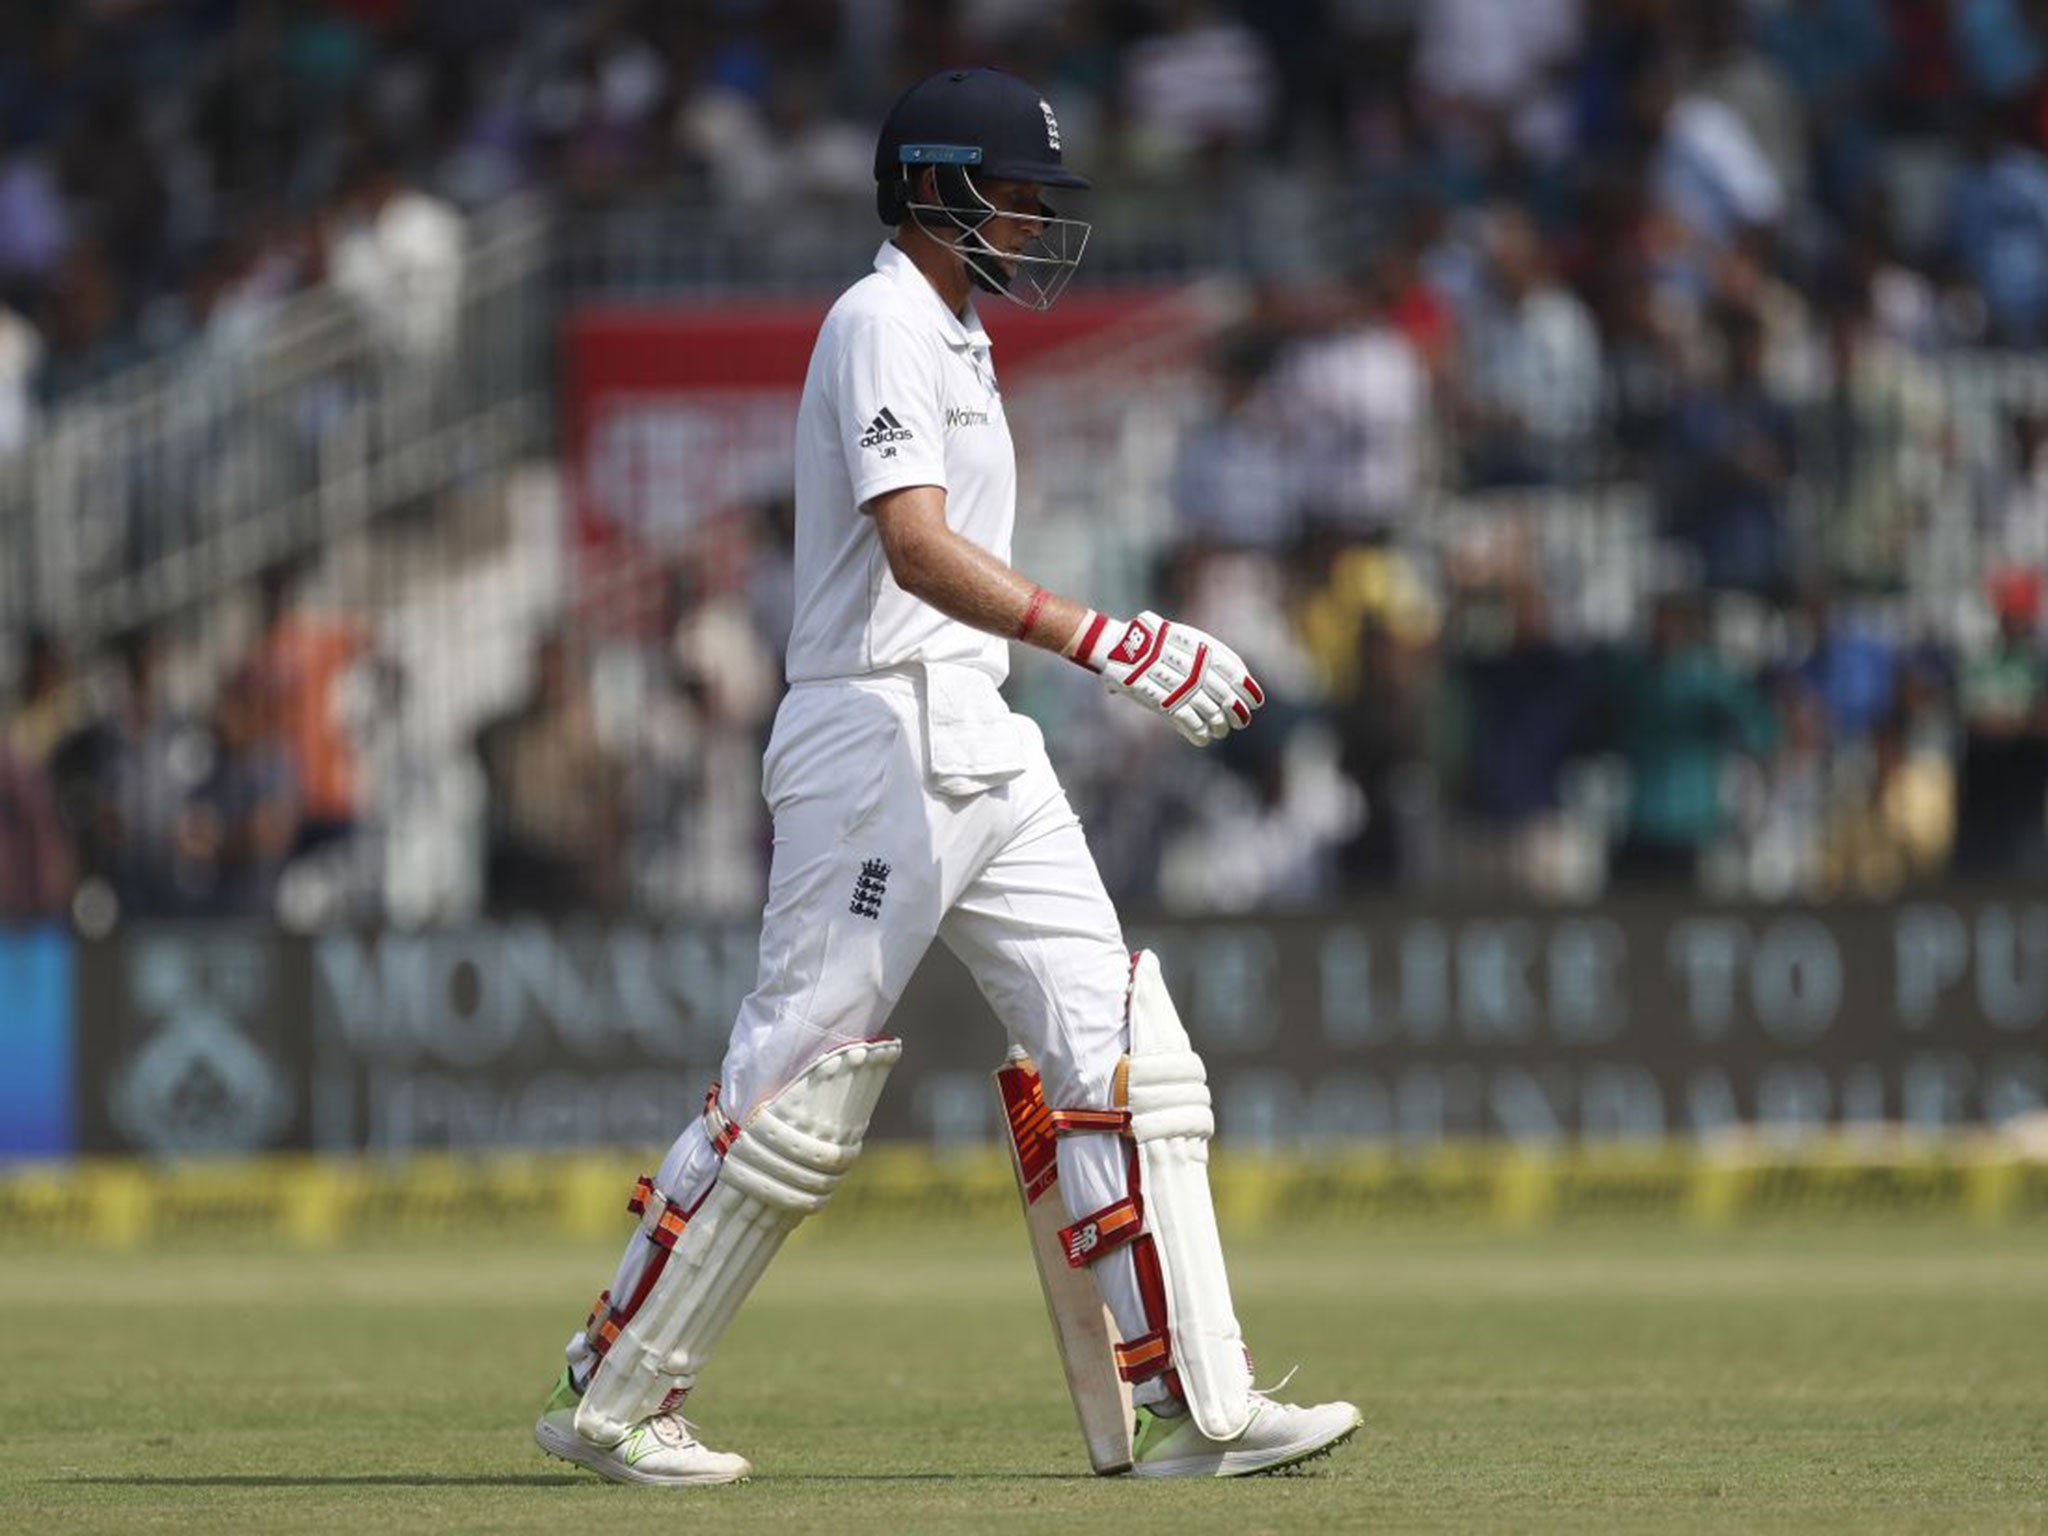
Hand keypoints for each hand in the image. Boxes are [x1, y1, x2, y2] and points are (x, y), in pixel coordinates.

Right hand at [1073, 610, 1264, 745]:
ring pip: (1209, 709)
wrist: (1115, 644)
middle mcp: (1190, 662)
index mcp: (1197, 643)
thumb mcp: (1177, 636)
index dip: (1247, 686)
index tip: (1256, 700)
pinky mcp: (1161, 699)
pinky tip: (1203, 738)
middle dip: (1236, 710)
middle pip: (1224, 692)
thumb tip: (1236, 676)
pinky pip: (1187, 720)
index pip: (1232, 667)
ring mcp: (1176, 681)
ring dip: (1219, 724)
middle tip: (1241, 721)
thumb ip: (1201, 654)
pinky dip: (1198, 732)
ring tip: (1222, 730)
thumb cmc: (1146, 640)